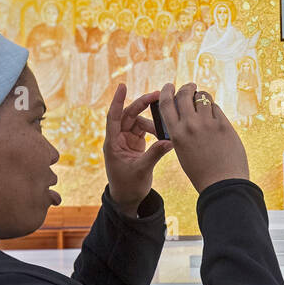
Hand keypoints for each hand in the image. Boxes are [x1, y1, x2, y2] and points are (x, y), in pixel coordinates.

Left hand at [103, 84, 171, 213]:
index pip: (113, 117)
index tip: (122, 86)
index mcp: (113, 143)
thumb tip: (170, 141)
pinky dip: (156, 130)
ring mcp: (127, 141)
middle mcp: (118, 139)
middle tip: (158, 95)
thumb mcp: (141, 170)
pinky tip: (166, 133)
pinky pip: (146, 131)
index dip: (117, 101)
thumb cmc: (128, 186)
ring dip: (153, 121)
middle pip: (129, 115)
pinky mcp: (136, 145)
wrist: (128, 198)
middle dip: (142, 104)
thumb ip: (155, 154)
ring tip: (166, 125)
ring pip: (139, 122)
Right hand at [156, 82, 249, 193]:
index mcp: (176, 133)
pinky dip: (213, 109)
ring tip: (203, 98)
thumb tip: (185, 114)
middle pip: (184, 95)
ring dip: (201, 96)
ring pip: (202, 97)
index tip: (169, 86)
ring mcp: (208, 124)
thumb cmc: (201, 171)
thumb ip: (180, 133)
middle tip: (190, 86)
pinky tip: (214, 115)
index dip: (166, 91)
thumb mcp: (183, 152)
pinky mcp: (224, 125)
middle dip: (186, 87)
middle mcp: (190, 125)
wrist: (222, 184)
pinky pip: (216, 108)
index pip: (166, 103)